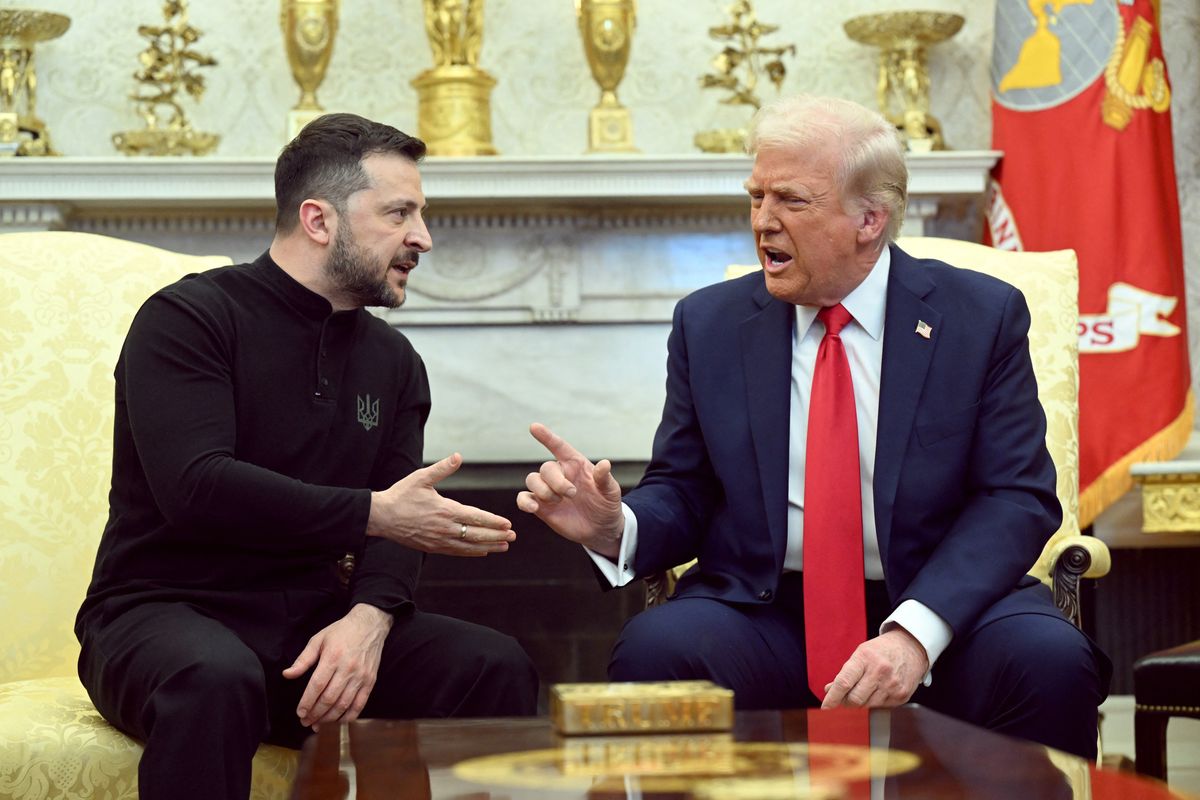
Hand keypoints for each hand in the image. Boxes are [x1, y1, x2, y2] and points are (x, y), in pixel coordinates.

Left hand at [283, 603, 392, 729]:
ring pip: (343, 704)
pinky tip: (338, 721)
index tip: (300, 713)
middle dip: (315, 714)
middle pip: (329, 698)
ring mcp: (361, 676)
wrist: (370, 625)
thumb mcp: (318, 640)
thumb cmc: (341, 632)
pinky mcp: (370, 681)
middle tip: (305, 722)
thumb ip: (303, 660)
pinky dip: (349, 716)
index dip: (307, 702)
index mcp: (333, 657)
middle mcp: (347, 669)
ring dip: (329, 718)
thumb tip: (287, 675)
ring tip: (318, 724)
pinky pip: (360, 704)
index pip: (317, 686)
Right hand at [367, 452, 515, 555]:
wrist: (381, 517)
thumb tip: (458, 456)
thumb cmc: (401, 495)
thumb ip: (442, 468)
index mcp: (444, 510)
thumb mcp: (421, 478)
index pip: (475, 517)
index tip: (508, 524)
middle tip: (512, 536)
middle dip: (496, 535)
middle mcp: (444, 528)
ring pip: (468, 546)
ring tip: (504, 546)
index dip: (493, 521)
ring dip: (488, 547)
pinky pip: (456, 552)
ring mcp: (438, 540)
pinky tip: (482, 552)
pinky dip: (471, 552)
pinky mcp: (432, 547)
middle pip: (476, 534)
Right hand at [516, 423, 623, 557]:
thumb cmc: (606, 505)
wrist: (601, 529)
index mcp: (575, 465)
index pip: (559, 446)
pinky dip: (524, 502)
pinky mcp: (541, 507)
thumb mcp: (611, 492)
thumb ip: (605, 479)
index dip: (546, 437)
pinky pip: (523, 498)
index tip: (534, 427)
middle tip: (572, 494)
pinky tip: (534, 508)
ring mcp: (548, 490)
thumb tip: (605, 464)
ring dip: (543, 490)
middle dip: (556, 481)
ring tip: (558, 502)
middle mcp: (560, 475)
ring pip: (532, 479)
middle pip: (546, 468)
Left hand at [821, 627, 928, 708]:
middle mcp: (880, 672)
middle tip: (845, 697)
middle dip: (846, 701)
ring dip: (862, 701)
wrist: (911, 647)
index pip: (844, 682)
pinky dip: (875, 702)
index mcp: (865, 658)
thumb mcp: (861, 654)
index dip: (833, 697)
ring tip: (866, 688)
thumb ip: (846, 673)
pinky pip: (881, 707)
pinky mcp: (902, 696)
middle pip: (855, 699)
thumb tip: (830, 690)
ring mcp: (893, 685)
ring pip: (867, 705)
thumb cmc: (882, 650)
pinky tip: (880, 689)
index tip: (826, 706)